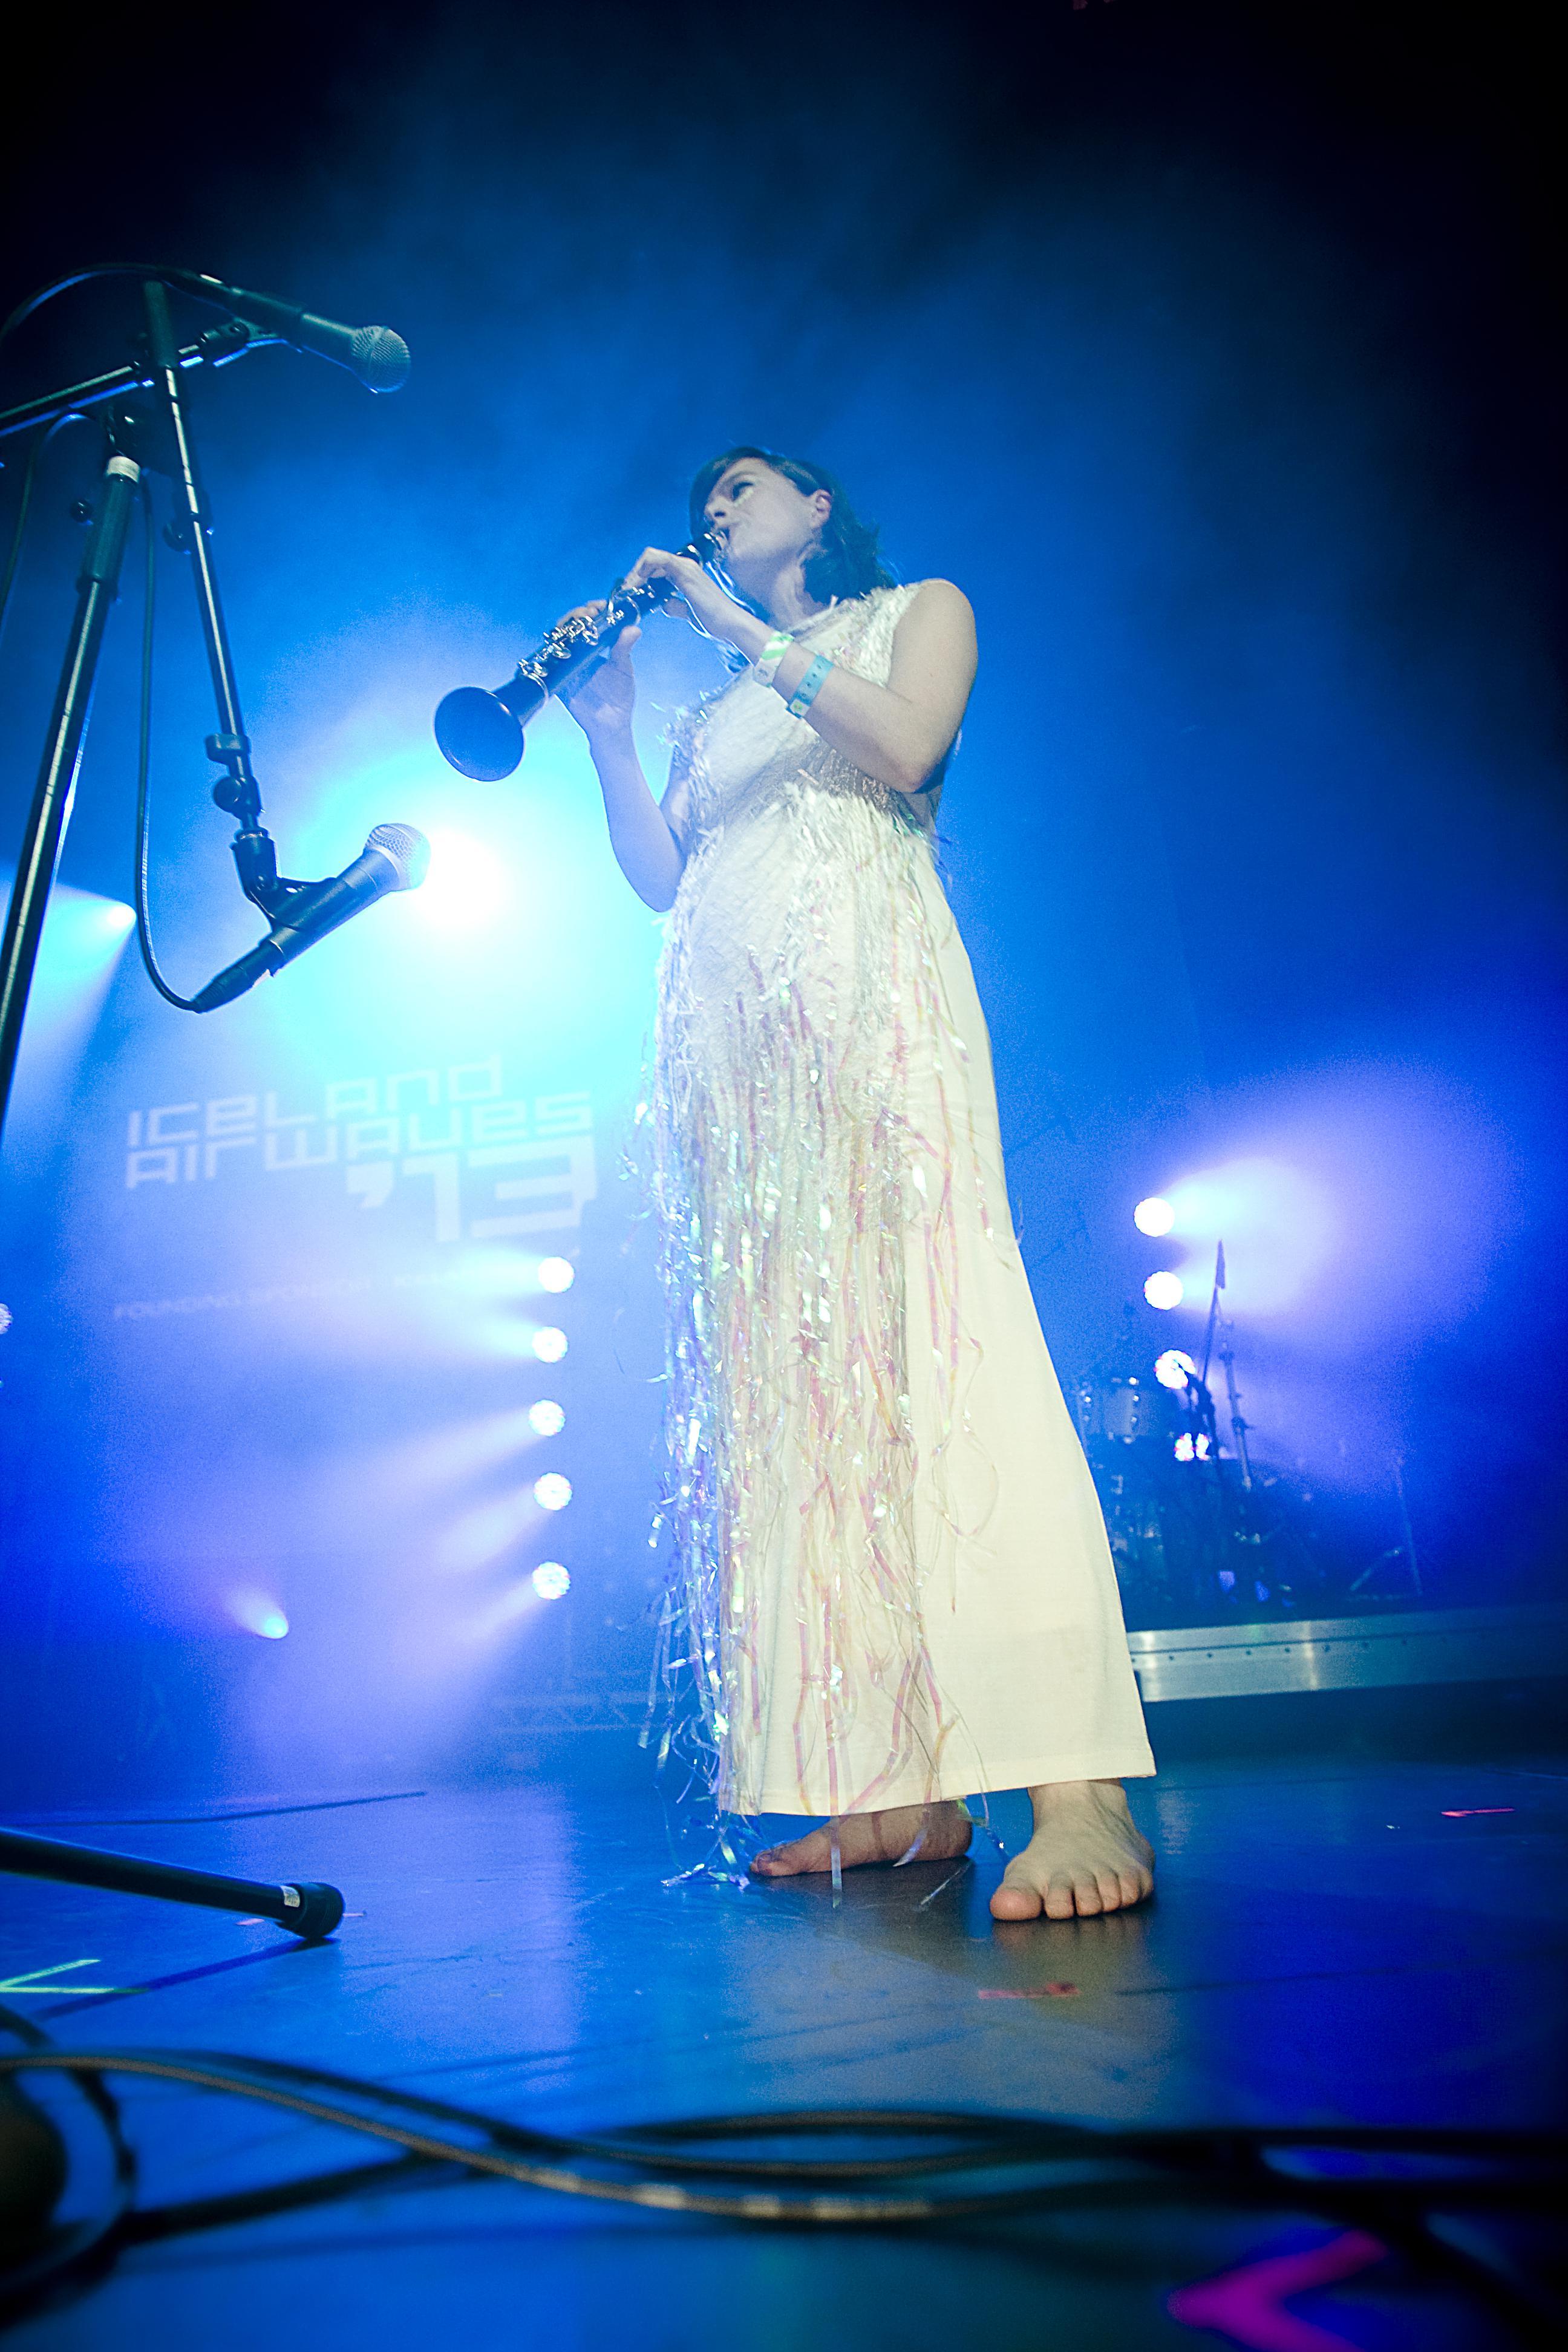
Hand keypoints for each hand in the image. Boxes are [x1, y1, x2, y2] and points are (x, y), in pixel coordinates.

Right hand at [554, 602, 638, 740]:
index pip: (591, 621)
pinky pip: (552, 661)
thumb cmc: (619, 697)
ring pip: (560, 637)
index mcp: (596, 647)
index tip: (601, 606)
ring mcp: (569, 663)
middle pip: (572, 625)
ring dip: (567, 626)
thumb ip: (624, 648)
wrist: (609, 724)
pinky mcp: (560, 677)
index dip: (593, 609)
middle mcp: (581, 652)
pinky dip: (555, 649)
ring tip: (581, 622)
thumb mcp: (623, 669)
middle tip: (590, 613)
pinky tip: (565, 642)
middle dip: (579, 614)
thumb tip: (634, 628)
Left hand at [620, 546, 764, 656]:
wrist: (728, 624)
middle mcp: (685, 565)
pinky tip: (638, 586)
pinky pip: (658, 560)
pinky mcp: (685, 572)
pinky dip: (644, 570)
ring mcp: (685, 566)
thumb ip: (676, 605)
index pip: (656, 565)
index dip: (641, 575)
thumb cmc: (713, 620)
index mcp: (685, 573)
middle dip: (634, 574)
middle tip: (625, 591)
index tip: (631, 591)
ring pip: (651, 557)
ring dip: (636, 572)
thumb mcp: (688, 611)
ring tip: (629, 590)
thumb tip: (664, 604)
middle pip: (650, 559)